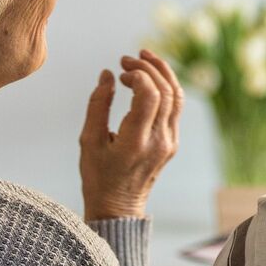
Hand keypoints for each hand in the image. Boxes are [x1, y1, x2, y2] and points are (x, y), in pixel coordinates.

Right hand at [79, 50, 181, 220]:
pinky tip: (149, 79)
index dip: (138, 76)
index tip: (120, 71)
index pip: (151, 97)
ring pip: (176, 97)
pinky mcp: (171, 142)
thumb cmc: (99, 176)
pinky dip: (165, 87)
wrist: (118, 208)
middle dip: (148, 69)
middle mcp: (159, 141)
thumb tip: (107, 75)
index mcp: (137, 142)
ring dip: (162, 73)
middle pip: (166, 92)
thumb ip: (98, 104)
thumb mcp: (89, 141)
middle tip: (126, 60)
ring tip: (144, 58)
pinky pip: (175, 107)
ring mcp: (169, 142)